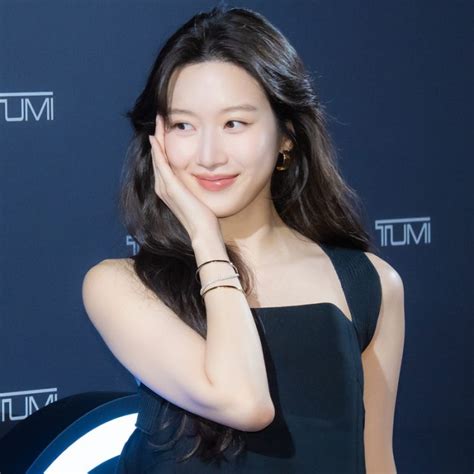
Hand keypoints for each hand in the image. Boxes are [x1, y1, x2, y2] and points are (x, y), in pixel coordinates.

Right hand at [148, 114, 219, 240]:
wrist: (203, 232)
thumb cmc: (205, 218)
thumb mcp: (199, 197)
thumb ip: (196, 186)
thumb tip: (206, 177)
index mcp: (169, 188)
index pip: (164, 161)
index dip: (163, 143)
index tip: (167, 128)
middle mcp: (163, 187)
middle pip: (158, 156)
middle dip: (158, 136)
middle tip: (160, 117)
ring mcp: (164, 187)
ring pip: (157, 157)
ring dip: (156, 138)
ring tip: (158, 122)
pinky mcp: (170, 188)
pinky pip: (161, 164)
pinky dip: (158, 150)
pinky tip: (156, 138)